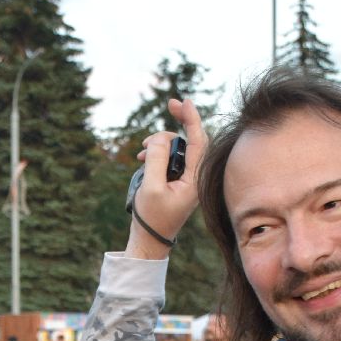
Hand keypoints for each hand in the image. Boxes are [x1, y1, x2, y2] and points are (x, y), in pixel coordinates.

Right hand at [127, 97, 208, 259]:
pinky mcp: (180, 181)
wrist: (150, 240)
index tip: (183, 101)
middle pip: (192, 139)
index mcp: (195, 179)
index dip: (192, 118)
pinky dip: (159, 153)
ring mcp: (189, 179)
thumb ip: (157, 158)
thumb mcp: (151, 186)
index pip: (198, 141)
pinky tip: (144, 157)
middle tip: (169, 104)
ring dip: (161, 143)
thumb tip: (162, 137)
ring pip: (179, 147)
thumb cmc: (151, 216)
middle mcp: (196, 176)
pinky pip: (173, 158)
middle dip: (178, 124)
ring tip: (141, 152)